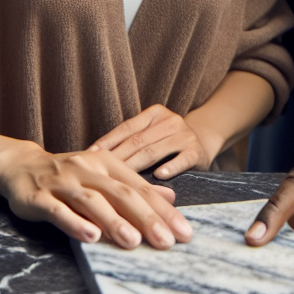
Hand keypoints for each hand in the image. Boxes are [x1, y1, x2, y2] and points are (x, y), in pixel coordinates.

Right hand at [0, 138, 192, 248]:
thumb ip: (135, 187)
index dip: (163, 210)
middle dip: (147, 218)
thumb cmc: (70, 175)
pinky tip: (90, 237)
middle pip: (121, 194)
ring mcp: (62, 183)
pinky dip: (75, 223)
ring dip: (114, 221)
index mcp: (107, 164)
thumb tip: (170, 198)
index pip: (140, 188)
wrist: (22, 165)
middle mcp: (87, 169)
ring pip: (92, 201)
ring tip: (134, 241)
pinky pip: (59, 211)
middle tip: (168, 241)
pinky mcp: (39, 198)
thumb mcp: (104, 176)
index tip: (184, 231)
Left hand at [92, 104, 220, 179]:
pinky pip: (181, 159)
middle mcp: (170, 121)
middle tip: (97, 174)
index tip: (89, 155)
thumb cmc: (167, 140)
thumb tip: (95, 156)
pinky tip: (159, 176)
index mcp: (154, 114)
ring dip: (136, 167)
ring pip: (155, 151)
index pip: (127, 128)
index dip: (107, 141)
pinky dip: (170, 167)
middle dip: (116, 158)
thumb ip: (131, 140)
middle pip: (138, 141)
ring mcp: (184, 136)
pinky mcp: (196, 151)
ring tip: (119, 180)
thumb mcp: (152, 132)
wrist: (204, 138)